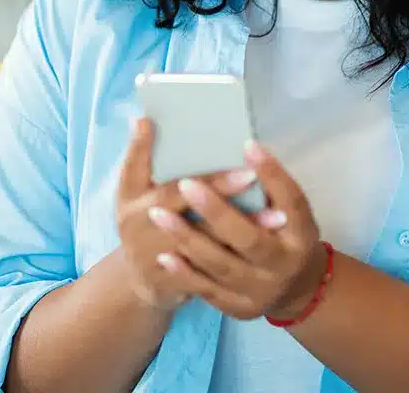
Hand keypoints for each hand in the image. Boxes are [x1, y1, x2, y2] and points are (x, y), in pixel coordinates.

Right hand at [116, 118, 260, 310]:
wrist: (137, 280)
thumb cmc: (137, 222)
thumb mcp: (128, 190)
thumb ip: (137, 156)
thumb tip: (142, 118)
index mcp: (135, 206)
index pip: (177, 192)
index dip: (212, 183)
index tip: (246, 168)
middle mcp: (148, 238)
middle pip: (198, 222)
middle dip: (233, 206)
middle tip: (267, 191)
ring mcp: (166, 267)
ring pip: (213, 251)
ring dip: (247, 233)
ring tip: (279, 217)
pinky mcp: (182, 290)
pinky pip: (217, 277)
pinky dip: (244, 262)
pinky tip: (270, 247)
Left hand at [147, 140, 326, 321]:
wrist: (294, 288)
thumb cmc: (287, 234)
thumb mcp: (292, 210)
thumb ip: (274, 186)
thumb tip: (247, 148)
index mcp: (302, 234)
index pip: (292, 201)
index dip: (272, 174)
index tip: (247, 145)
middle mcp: (284, 265)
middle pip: (249, 239)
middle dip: (216, 212)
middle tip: (186, 184)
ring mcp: (261, 292)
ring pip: (221, 265)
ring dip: (188, 239)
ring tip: (158, 214)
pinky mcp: (239, 308)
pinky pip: (208, 289)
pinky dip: (185, 272)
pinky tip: (164, 255)